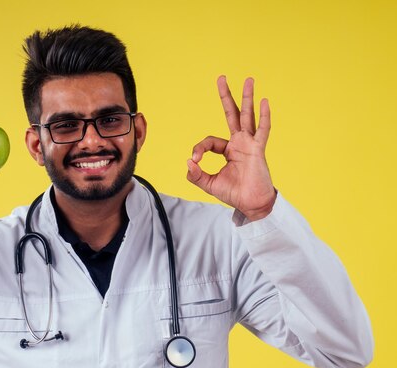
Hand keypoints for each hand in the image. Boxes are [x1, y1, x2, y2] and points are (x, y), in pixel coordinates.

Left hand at [186, 76, 275, 220]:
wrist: (251, 204)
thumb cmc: (234, 194)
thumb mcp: (209, 184)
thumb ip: (196, 175)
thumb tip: (188, 161)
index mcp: (228, 150)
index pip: (210, 141)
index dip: (199, 149)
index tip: (195, 161)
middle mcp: (239, 143)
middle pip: (231, 114)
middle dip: (226, 96)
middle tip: (221, 78)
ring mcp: (250, 144)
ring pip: (247, 117)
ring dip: (248, 98)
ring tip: (249, 80)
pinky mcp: (258, 150)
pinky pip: (262, 130)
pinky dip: (264, 116)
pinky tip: (264, 101)